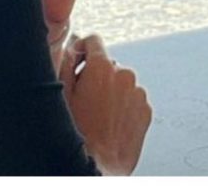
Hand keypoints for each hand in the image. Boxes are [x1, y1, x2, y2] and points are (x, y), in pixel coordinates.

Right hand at [60, 34, 151, 175]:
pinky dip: (123, 106)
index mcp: (102, 67)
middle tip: (84, 98)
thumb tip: (72, 48)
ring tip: (97, 115)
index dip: (82, 50)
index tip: (78, 60)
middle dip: (96, 76)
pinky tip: (110, 122)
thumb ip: (66, 63)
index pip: (94, 40)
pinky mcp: (146, 110)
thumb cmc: (77, 135)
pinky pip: (133, 99)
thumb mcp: (61, 94)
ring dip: (111, 92)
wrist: (97, 167)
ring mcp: (138, 93)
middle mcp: (124, 75)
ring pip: (121, 83)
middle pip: (108, 64)